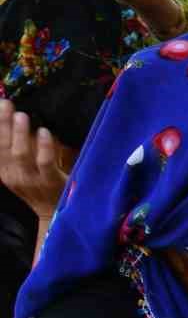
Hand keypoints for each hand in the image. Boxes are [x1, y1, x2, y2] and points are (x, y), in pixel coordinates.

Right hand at [0, 101, 71, 221]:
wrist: (53, 214)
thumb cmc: (38, 187)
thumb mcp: (19, 170)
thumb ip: (14, 150)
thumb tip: (14, 121)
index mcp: (3, 171)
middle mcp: (13, 175)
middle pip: (3, 147)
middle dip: (2, 123)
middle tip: (6, 104)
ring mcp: (30, 180)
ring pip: (20, 154)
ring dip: (20, 133)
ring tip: (22, 115)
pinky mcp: (49, 183)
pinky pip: (44, 163)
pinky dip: (43, 147)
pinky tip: (44, 132)